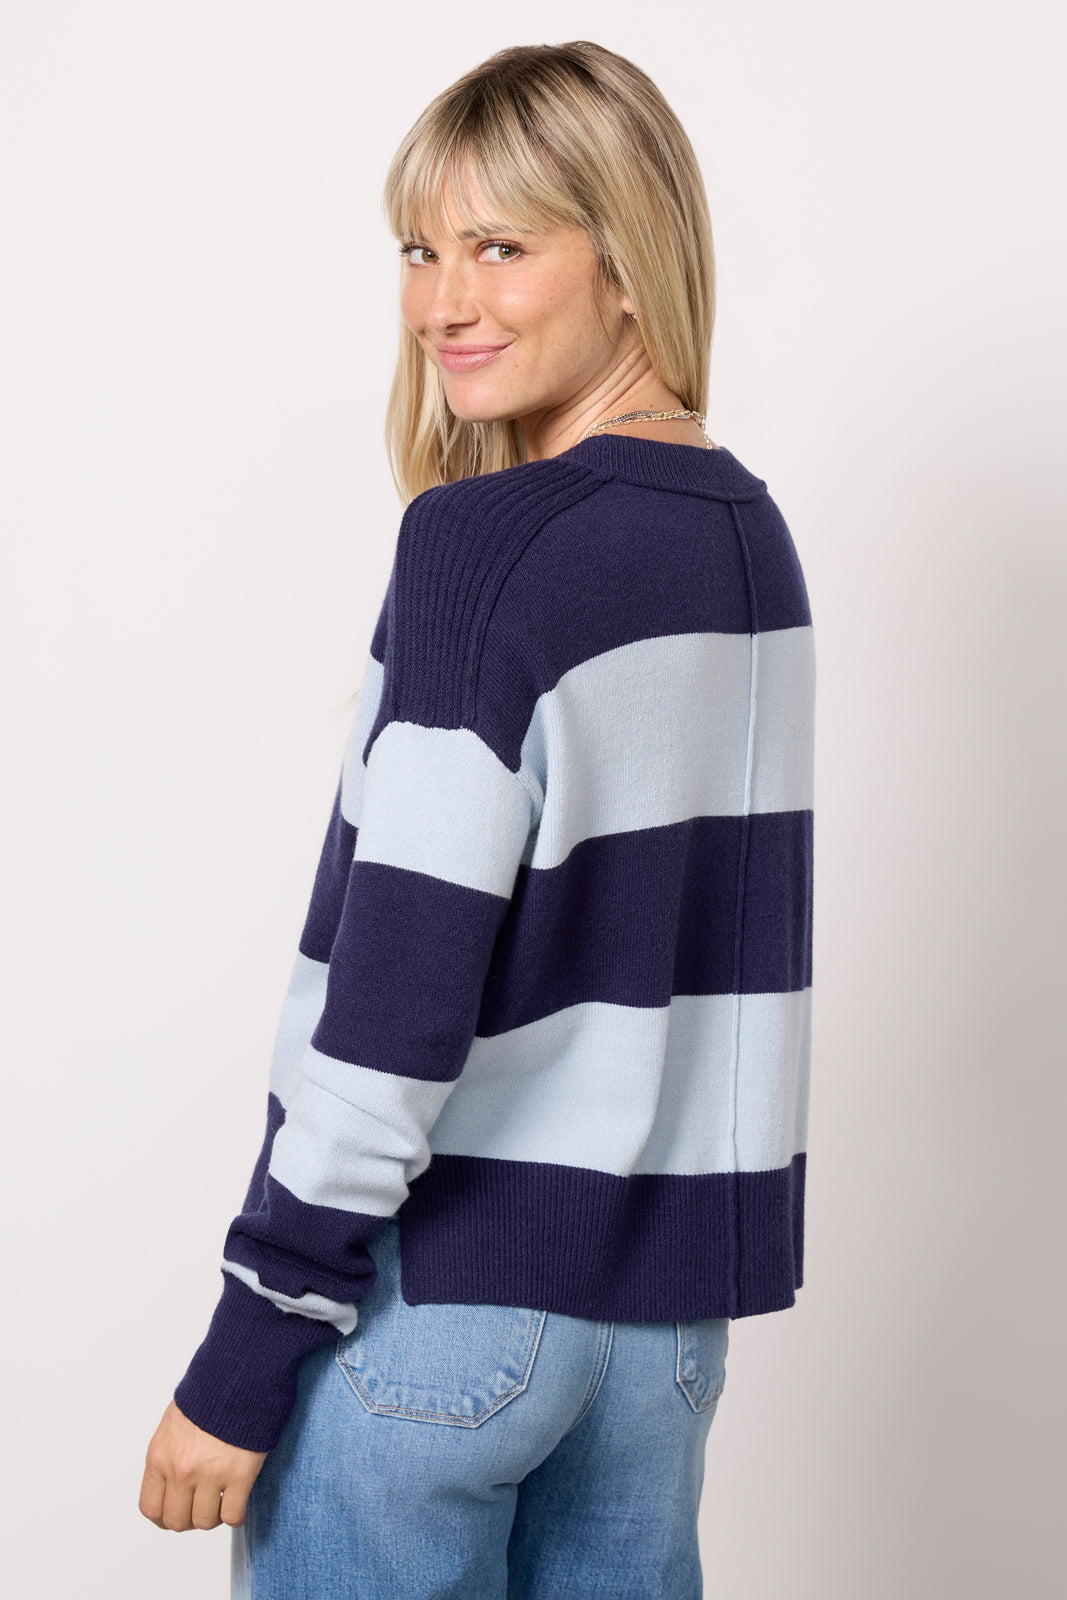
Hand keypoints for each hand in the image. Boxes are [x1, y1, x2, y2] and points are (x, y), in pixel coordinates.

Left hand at [139, 1398, 268, 1531]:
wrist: (241, 1375)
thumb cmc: (209, 1395)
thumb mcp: (174, 1423)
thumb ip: (169, 1455)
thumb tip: (172, 1481)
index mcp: (160, 1457)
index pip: (151, 1508)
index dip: (164, 1517)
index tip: (178, 1512)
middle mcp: (180, 1470)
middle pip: (177, 1520)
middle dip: (190, 1518)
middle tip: (203, 1506)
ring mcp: (210, 1474)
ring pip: (205, 1522)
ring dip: (214, 1517)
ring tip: (222, 1503)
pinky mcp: (240, 1475)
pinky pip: (232, 1515)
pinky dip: (236, 1516)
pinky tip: (240, 1505)